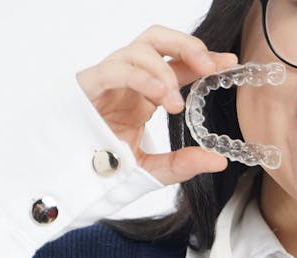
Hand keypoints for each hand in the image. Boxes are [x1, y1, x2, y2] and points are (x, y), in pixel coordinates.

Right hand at [75, 25, 239, 185]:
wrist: (66, 179)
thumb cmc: (102, 167)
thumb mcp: (152, 169)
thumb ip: (183, 164)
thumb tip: (219, 160)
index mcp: (145, 92)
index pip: (178, 63)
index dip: (204, 58)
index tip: (230, 63)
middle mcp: (129, 79)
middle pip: (158, 39)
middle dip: (188, 45)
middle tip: (210, 67)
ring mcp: (109, 79)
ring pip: (140, 49)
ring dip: (165, 71)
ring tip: (176, 104)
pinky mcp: (89, 85)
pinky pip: (117, 69)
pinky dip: (143, 78)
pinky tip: (161, 97)